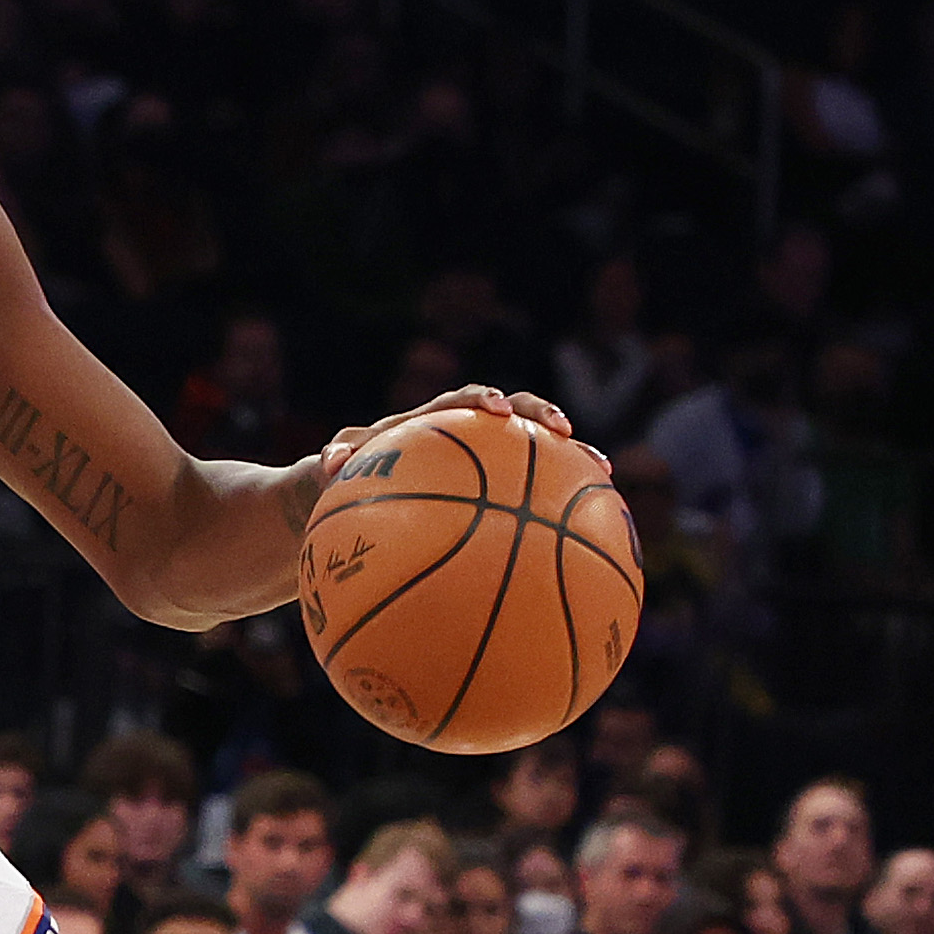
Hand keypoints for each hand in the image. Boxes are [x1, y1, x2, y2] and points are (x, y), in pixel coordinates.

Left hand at [316, 383, 593, 481]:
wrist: (350, 496)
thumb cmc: (340, 479)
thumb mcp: (330, 469)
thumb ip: (334, 457)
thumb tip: (331, 462)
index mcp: (428, 423)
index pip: (459, 402)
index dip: (481, 400)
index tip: (498, 410)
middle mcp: (462, 435)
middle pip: (512, 412)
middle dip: (539, 414)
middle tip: (564, 429)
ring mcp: (483, 460)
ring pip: (532, 451)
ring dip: (568, 456)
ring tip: (602, 470)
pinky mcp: (494, 489)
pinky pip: (531, 494)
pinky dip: (558, 507)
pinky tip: (589, 533)